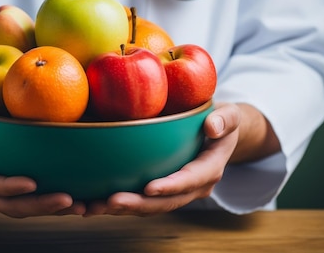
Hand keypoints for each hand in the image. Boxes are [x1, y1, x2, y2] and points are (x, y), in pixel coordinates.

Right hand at [0, 93, 85, 217]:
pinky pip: (32, 200)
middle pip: (10, 205)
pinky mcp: (11, 190)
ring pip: (24, 208)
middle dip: (39, 205)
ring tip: (82, 207)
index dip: (7, 187)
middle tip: (68, 200)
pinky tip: (81, 200)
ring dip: (52, 210)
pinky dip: (54, 203)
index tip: (31, 182)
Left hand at [84, 103, 241, 216]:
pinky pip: (141, 200)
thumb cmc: (221, 122)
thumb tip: (212, 127)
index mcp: (209, 169)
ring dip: (124, 209)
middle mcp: (193, 187)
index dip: (170, 186)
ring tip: (95, 206)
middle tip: (111, 201)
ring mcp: (176, 192)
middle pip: (166, 202)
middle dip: (139, 204)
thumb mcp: (229, 115)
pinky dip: (119, 204)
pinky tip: (94, 202)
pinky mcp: (162, 190)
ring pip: (150, 206)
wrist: (219, 134)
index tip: (149, 187)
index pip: (190, 180)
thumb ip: (224, 119)